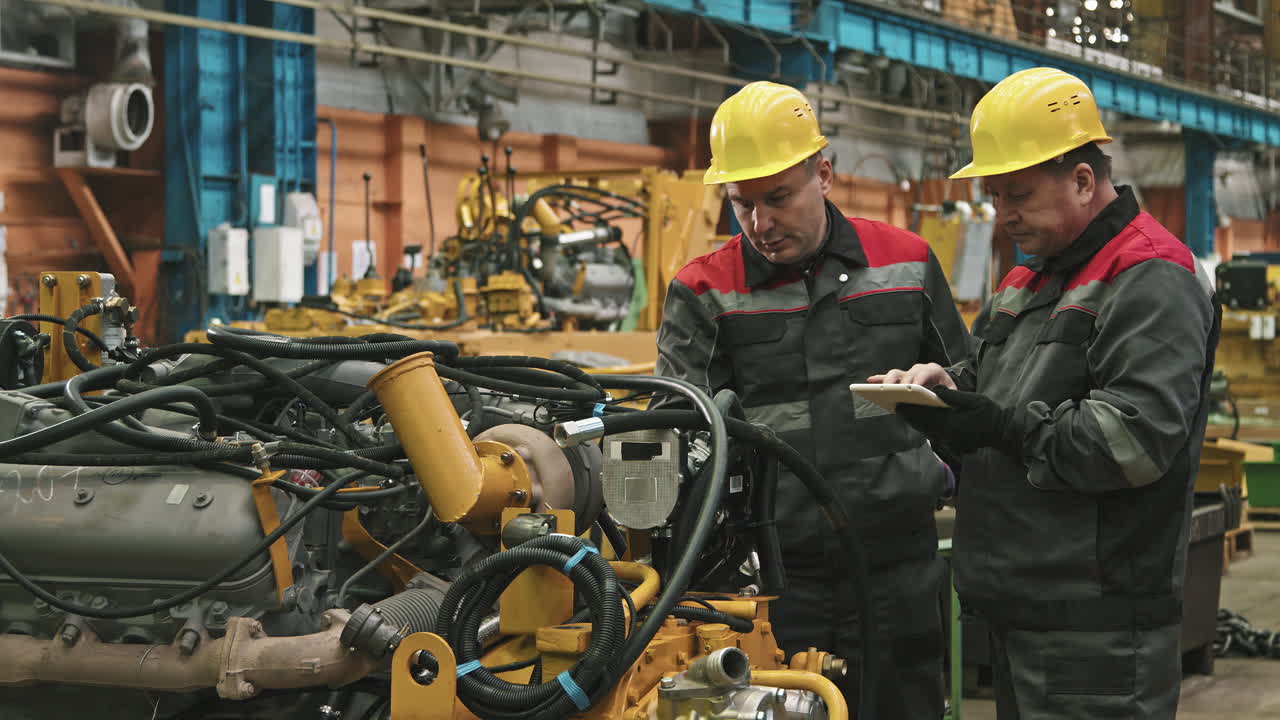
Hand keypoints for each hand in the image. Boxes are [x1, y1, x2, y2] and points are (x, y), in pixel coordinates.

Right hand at [867, 363, 956, 389]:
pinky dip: (878, 379)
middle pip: (907, 373)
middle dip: (901, 382)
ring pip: (895, 374)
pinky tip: (870, 382)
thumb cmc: (948, 390)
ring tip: (881, 389)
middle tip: (896, 391)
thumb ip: (948, 395)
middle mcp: (918, 369)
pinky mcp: (900, 379)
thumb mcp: (952, 392)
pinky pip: (887, 378)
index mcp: (933, 370)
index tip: (913, 388)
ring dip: (887, 380)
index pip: (925, 373)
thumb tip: (937, 396)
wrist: (945, 386)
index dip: (918, 380)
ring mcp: (908, 373)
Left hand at [895, 387, 1021, 455]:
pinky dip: (923, 424)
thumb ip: (952, 395)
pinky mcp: (951, 440)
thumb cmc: (989, 414)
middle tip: (895, 404)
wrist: (1003, 432)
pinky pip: (932, 432)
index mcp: (950, 424)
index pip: (924, 416)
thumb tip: (935, 389)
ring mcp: (948, 439)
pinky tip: (917, 417)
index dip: (909, 409)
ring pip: (925, 429)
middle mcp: (946, 434)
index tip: (898, 401)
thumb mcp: (973, 400)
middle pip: (921, 424)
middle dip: (908, 414)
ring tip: (902, 409)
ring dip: (913, 420)